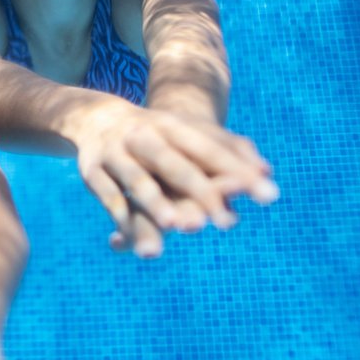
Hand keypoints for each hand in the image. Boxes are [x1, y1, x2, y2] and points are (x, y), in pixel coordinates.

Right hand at [64, 98, 276, 257]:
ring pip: (138, 180)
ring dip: (157, 203)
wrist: (98, 117)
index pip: (210, 148)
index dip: (237, 170)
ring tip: (179, 227)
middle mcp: (145, 136)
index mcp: (173, 125)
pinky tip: (131, 242)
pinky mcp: (92, 170)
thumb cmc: (160, 134)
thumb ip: (229, 149)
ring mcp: (116, 152)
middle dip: (200, 192)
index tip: (268, 196)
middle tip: (228, 223)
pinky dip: (120, 217)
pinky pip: (109, 196)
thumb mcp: (189, 132)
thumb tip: (267, 171)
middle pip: (175, 164)